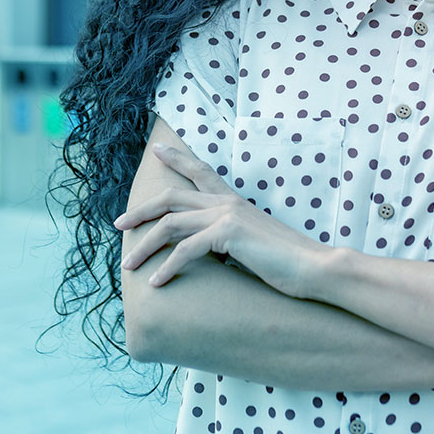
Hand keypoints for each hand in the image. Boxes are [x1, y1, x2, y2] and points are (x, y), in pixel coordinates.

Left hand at [114, 139, 330, 297]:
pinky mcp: (227, 235)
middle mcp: (226, 202)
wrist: (314, 268)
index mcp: (233, 201)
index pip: (201, 173)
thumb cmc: (288, 261)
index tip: (157, 150)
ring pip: (170, 224)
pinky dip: (167, 268)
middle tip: (118, 224)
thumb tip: (209, 249)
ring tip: (128, 265)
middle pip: (171, 198)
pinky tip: (157, 283)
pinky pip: (185, 250)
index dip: (177, 160)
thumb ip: (230, 239)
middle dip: (141, 211)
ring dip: (144, 245)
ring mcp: (226, 216)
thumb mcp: (252, 244)